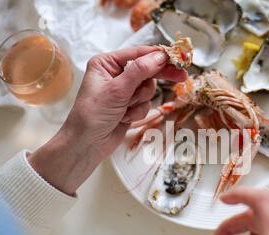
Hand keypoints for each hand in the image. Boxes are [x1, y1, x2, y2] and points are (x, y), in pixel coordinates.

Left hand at [29, 46, 186, 194]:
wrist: (87, 145)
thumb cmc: (92, 115)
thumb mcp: (116, 90)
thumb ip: (139, 72)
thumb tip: (160, 57)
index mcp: (106, 63)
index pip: (138, 54)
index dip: (158, 57)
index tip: (176, 59)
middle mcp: (115, 74)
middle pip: (147, 70)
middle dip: (157, 78)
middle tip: (181, 76)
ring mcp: (124, 91)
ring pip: (149, 89)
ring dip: (140, 101)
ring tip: (125, 109)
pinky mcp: (130, 106)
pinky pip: (146, 104)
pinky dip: (138, 112)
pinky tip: (124, 118)